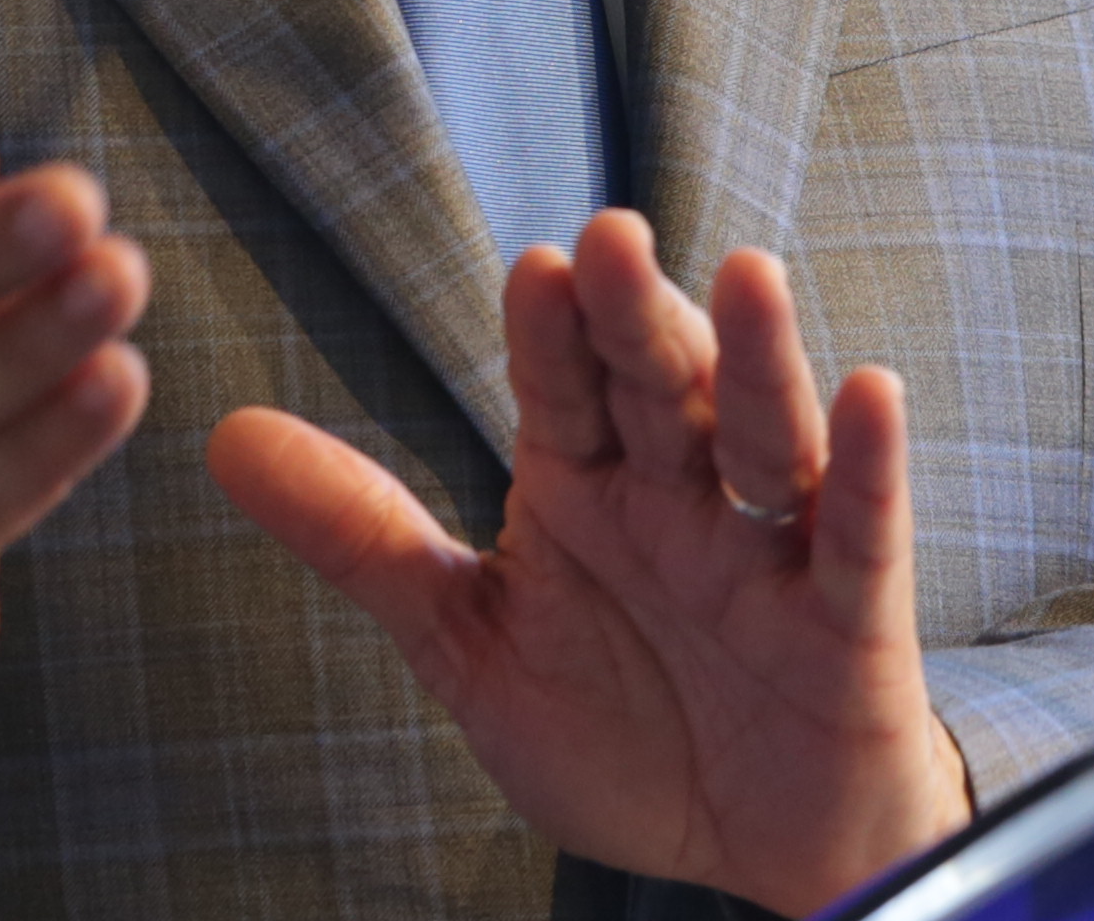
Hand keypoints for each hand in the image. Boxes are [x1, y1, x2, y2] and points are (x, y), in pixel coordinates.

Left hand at [211, 213, 971, 909]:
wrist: (749, 854)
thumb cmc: (624, 732)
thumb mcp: (471, 642)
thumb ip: (363, 539)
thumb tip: (224, 436)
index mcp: (586, 487)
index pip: (562, 390)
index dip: (551, 336)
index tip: (532, 268)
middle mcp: (679, 494)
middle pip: (659, 388)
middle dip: (638, 317)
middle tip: (610, 240)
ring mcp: (768, 548)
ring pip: (764, 435)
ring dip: (759, 359)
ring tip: (748, 277)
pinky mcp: (848, 613)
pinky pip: (859, 531)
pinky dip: (869, 464)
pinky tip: (870, 392)